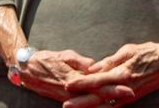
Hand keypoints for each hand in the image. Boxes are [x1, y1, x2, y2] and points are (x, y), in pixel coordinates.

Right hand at [18, 50, 133, 103]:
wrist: (27, 70)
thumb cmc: (47, 60)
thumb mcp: (64, 56)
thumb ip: (78, 61)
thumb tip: (92, 65)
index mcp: (75, 78)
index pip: (98, 82)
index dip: (113, 85)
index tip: (128, 84)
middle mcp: (73, 90)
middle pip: (98, 94)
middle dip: (115, 95)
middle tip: (132, 93)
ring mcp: (70, 96)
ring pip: (92, 101)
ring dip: (107, 102)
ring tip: (123, 102)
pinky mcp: (66, 98)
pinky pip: (83, 103)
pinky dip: (94, 105)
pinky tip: (105, 106)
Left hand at [64, 41, 158, 106]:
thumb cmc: (149, 52)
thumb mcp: (128, 51)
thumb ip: (110, 61)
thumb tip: (92, 68)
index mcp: (123, 72)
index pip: (98, 79)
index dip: (82, 83)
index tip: (68, 85)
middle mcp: (125, 86)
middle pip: (99, 97)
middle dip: (82, 102)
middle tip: (66, 106)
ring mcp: (129, 94)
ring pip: (106, 104)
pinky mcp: (133, 98)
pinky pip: (115, 106)